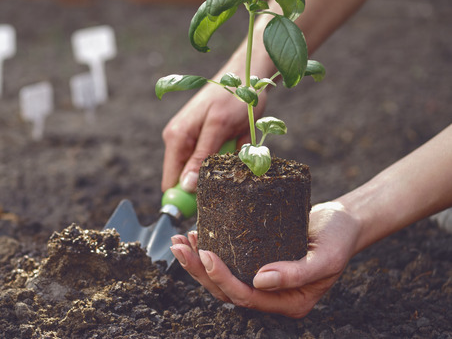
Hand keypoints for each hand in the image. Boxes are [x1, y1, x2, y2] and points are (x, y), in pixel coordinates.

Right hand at [161, 83, 262, 191]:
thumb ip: (202, 157)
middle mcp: (178, 140)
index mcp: (176, 138)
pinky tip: (236, 139)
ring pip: (201, 169)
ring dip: (220, 165)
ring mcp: (190, 138)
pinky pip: (211, 158)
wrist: (246, 75)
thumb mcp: (219, 128)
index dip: (184, 198)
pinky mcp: (202, 137)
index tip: (207, 201)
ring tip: (235, 144)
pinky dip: (226, 155)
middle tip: (229, 167)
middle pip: (185, 178)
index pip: (170, 182)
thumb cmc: (233, 97)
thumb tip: (186, 186)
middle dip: (207, 179)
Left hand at [170, 201, 359, 317]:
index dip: (222, 278)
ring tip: (179, 242)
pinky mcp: (254, 261)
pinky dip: (207, 250)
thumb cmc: (339, 238)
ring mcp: (261, 280)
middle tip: (179, 247)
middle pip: (226, 291)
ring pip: (221, 279)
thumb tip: (260, 281)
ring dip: (196, 262)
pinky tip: (195, 235)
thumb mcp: (327, 257)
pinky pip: (227, 262)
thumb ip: (297, 273)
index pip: (246, 297)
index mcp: (289, 302)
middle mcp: (271, 295)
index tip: (205, 254)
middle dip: (198, 271)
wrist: (344, 220)